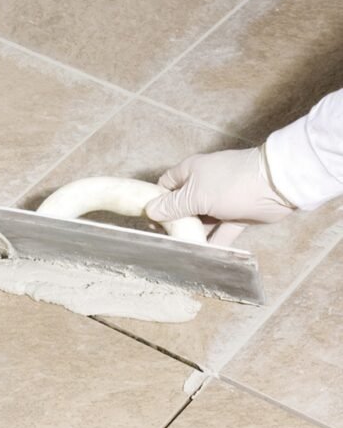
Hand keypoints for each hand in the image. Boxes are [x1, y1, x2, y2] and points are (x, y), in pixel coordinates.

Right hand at [145, 147, 295, 245]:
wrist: (276, 186)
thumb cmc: (231, 184)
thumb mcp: (195, 195)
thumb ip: (172, 205)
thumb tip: (150, 211)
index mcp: (190, 172)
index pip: (165, 185)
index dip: (157, 201)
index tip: (150, 220)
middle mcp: (203, 184)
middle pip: (182, 205)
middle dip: (175, 221)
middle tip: (166, 238)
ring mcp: (220, 200)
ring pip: (201, 219)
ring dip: (194, 233)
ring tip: (182, 250)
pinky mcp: (236, 214)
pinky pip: (221, 230)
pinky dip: (214, 242)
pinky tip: (205, 255)